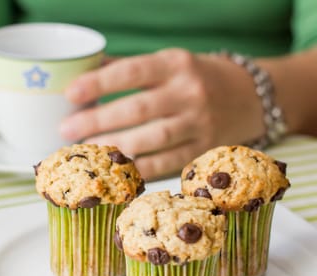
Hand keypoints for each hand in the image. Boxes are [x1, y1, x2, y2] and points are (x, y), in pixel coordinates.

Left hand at [61, 49, 263, 178]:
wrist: (250, 97)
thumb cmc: (197, 77)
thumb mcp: (169, 62)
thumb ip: (129, 68)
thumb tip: (83, 73)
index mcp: (176, 64)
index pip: (132, 72)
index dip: (98, 83)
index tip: (70, 94)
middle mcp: (189, 93)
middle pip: (137, 110)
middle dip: (97, 122)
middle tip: (66, 130)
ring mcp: (199, 124)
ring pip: (151, 140)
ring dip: (114, 149)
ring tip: (86, 153)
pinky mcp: (204, 150)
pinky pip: (166, 163)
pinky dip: (139, 169)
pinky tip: (115, 171)